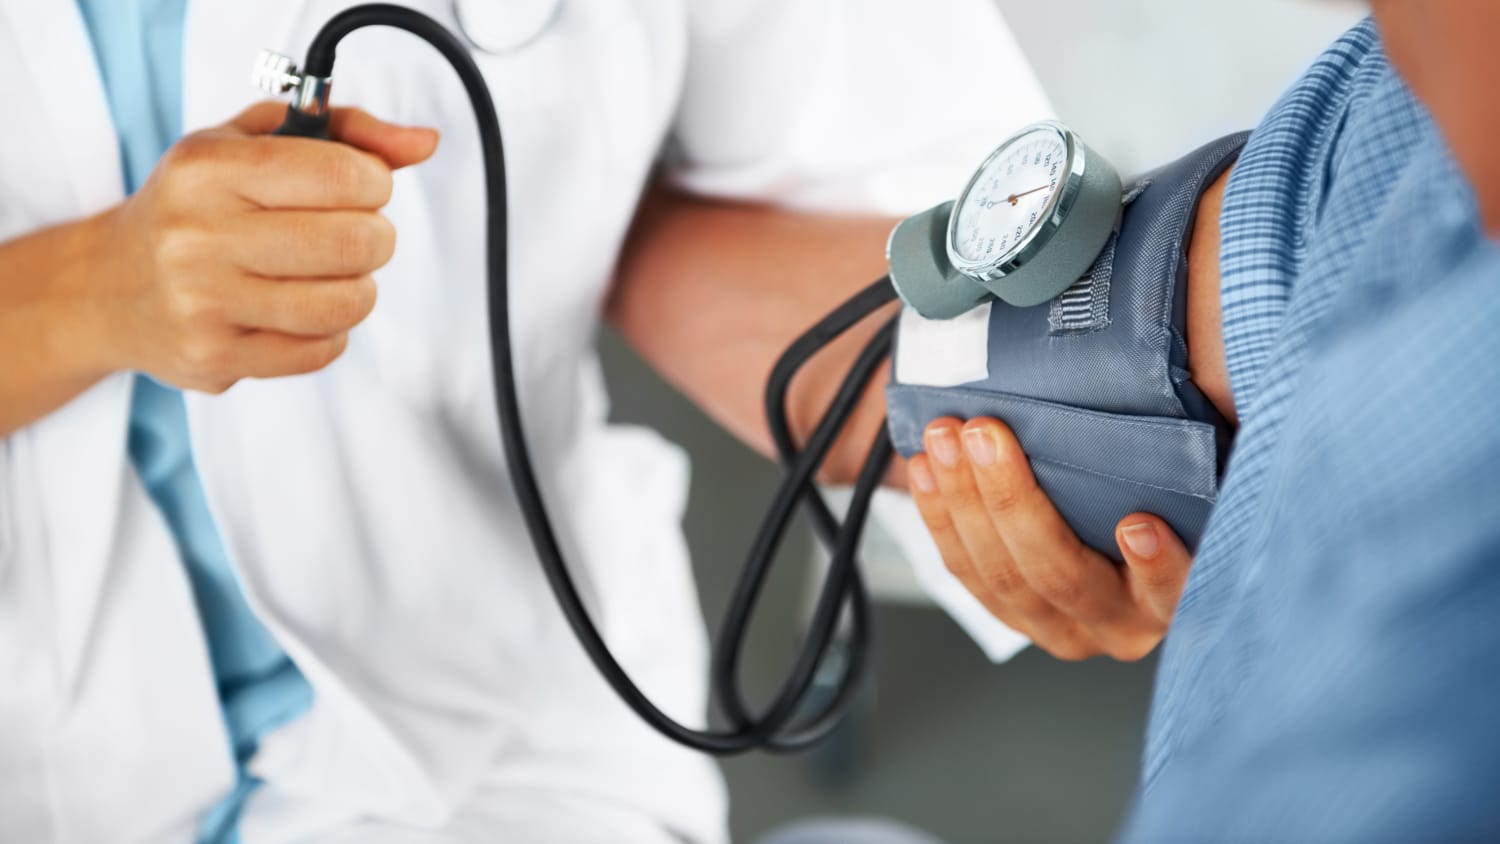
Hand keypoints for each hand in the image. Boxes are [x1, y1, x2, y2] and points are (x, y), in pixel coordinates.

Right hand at [89, 101, 438, 392]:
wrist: (110, 286)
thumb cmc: (197, 205)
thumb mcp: (253, 142)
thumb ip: (345, 131)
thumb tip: (424, 142)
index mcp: (209, 170)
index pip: (341, 173)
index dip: (376, 181)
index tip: (363, 186)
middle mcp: (198, 235)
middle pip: (353, 242)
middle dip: (376, 237)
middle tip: (356, 234)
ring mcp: (204, 303)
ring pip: (344, 304)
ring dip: (358, 288)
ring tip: (334, 274)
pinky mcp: (215, 358)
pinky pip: (320, 351)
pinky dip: (330, 331)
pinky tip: (301, 310)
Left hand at [907, 417, 1192, 661]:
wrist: (1125, 521)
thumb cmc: (1167, 489)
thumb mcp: (1204, 473)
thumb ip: (1206, 446)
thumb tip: (1221, 376)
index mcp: (1174, 599)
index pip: (1172, 592)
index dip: (1157, 567)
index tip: (1137, 525)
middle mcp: (1118, 625)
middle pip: (1060, 575)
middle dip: (1012, 501)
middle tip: (985, 434)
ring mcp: (1060, 627)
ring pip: (999, 576)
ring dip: (963, 501)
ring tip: (944, 437)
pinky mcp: (1011, 614)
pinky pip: (965, 571)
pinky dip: (940, 516)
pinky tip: (925, 470)